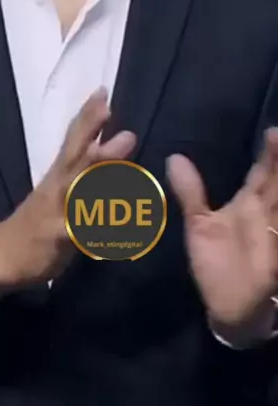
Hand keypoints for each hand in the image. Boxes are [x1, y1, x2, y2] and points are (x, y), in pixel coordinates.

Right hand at [0, 88, 135, 301]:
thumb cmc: (37, 223)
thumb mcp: (61, 192)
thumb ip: (84, 173)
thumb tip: (108, 148)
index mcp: (59, 175)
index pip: (73, 140)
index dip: (87, 116)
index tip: (102, 91)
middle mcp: (57, 187)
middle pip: (74, 154)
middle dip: (89, 130)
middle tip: (105, 108)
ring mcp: (54, 211)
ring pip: (74, 185)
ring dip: (91, 168)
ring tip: (107, 147)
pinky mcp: (55, 239)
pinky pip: (74, 231)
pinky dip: (88, 225)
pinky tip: (105, 220)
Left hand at [167, 128, 277, 342]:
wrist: (230, 310)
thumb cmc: (216, 266)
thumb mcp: (199, 227)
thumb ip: (190, 194)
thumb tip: (174, 157)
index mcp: (250, 202)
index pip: (263, 171)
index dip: (270, 153)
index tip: (273, 131)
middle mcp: (269, 213)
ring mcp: (277, 233)